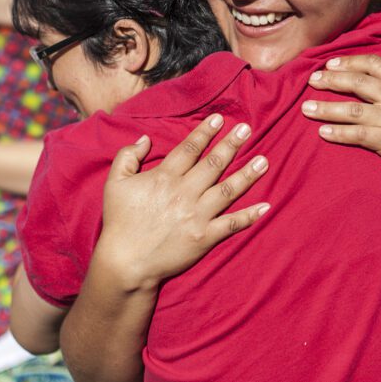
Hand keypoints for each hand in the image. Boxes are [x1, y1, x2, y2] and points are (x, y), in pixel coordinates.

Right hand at [98, 114, 270, 289]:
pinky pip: (231, 224)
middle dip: (231, 144)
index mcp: (164, 178)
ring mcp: (197, 216)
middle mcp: (184, 193)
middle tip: (246, 129)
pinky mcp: (205, 238)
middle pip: (213, 163)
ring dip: (248, 174)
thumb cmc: (119, 222)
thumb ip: (127, 156)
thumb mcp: (115, 184)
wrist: (125, 263)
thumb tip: (145, 138)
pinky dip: (249, 216)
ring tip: (264, 160)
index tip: (219, 118)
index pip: (189, 149)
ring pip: (228, 189)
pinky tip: (265, 206)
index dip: (205, 132)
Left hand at [301, 41, 380, 188]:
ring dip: (326, 108)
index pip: (373, 64)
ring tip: (306, 107)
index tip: (330, 62)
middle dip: (331, 79)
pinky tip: (323, 132)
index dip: (350, 61)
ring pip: (352, 109)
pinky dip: (339, 133)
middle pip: (358, 83)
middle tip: (311, 80)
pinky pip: (359, 135)